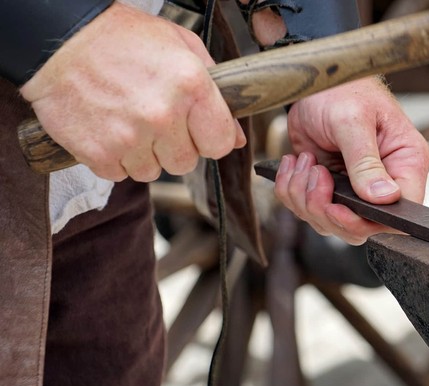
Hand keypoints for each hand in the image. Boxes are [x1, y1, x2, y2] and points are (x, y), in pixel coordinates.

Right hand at [19, 2, 245, 181]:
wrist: (58, 37)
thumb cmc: (122, 37)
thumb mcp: (180, 46)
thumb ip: (216, 92)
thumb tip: (238, 138)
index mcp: (191, 86)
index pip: (221, 144)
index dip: (209, 138)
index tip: (197, 130)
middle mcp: (163, 115)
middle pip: (186, 163)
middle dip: (174, 147)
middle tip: (155, 120)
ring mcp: (129, 137)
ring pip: (152, 172)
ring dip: (142, 154)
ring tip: (128, 121)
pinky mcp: (98, 152)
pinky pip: (119, 174)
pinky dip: (113, 158)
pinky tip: (107, 128)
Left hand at [274, 77, 428, 244]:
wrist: (313, 82)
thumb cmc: (343, 89)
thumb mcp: (353, 121)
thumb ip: (366, 162)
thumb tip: (385, 197)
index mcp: (406, 163)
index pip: (400, 213)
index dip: (367, 221)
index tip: (338, 207)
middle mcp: (385, 181)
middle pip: (361, 227)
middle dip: (327, 210)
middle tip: (314, 176)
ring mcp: (357, 188)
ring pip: (330, 222)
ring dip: (305, 198)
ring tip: (304, 162)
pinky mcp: (331, 188)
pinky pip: (309, 210)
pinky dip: (293, 191)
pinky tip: (296, 163)